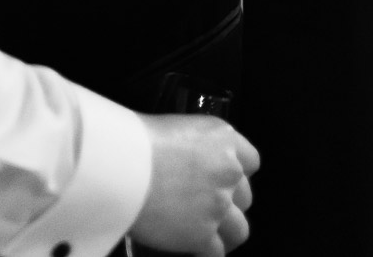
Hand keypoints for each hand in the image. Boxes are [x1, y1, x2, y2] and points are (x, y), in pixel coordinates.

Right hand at [130, 115, 258, 255]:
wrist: (122, 162)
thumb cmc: (135, 138)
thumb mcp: (172, 128)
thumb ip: (193, 148)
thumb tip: (189, 165)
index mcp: (222, 138)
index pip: (250, 160)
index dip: (235, 170)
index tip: (220, 176)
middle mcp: (228, 171)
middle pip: (245, 196)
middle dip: (229, 202)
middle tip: (205, 204)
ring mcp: (219, 205)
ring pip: (240, 229)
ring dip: (223, 230)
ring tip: (203, 230)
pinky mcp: (204, 234)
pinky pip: (217, 251)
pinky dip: (204, 250)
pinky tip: (190, 245)